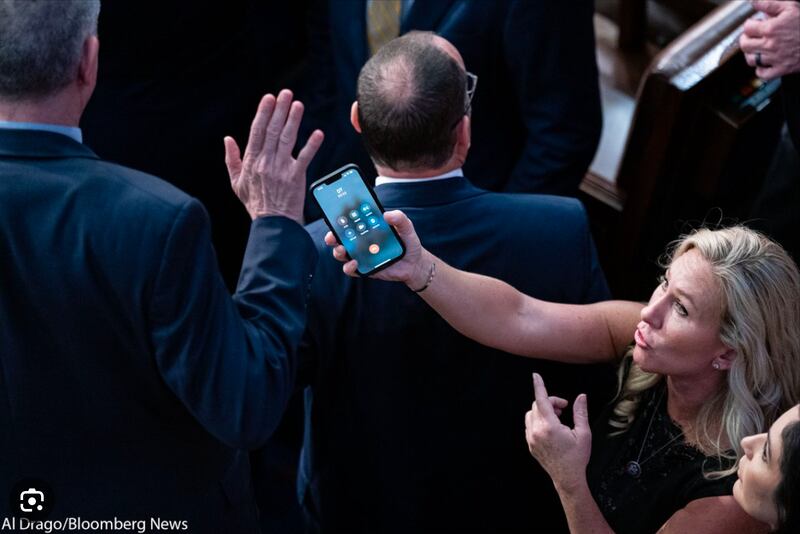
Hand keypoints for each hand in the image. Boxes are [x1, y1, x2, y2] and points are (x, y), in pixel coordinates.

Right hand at [224, 89, 323, 221]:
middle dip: (280, 110)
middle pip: (273, 130)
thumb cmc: (256, 204)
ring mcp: (281, 169)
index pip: (257, 131)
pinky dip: (311, 145)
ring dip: (294, 120)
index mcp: (251, 161)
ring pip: (287, 139)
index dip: (263, 113)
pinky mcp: (296, 177)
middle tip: (286, 93)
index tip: (269, 98)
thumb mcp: (236, 182)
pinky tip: (318, 133)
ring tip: (298, 105)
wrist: (272, 224)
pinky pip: (305, 158)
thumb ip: (231, 159)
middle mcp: (266, 162)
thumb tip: (228, 139)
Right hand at [324, 209, 429, 286]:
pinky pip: (351, 269)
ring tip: (343, 250)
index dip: (339, 217)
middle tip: (332, 236)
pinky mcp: (364, 268)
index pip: (349, 221)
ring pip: (341, 253)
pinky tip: (355, 263)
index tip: (334, 214)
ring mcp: (361, 255)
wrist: (415, 263)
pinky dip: (349, 267)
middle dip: (332, 236)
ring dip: (338, 251)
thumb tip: (387, 215)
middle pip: (340, 237)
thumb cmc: (407, 242)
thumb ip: (399, 218)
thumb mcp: (406, 227)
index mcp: (367, 227)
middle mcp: (361, 240)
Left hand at [525, 373, 591, 492]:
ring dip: (543, 411)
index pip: (541, 400)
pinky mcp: (530, 445)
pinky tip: (551, 428)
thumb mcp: (584, 433)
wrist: (567, 478)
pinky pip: (529, 425)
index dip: (539, 386)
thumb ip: (581, 413)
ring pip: (531, 414)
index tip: (535, 375)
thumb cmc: (577, 457)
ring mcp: (531, 439)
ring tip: (558, 418)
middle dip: (550, 402)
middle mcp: (537, 431)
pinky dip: (538, 421)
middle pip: (537, 405)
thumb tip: (581, 397)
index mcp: (550, 427)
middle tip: (564, 408)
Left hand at [739, 0, 799, 79]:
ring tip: (757, 48)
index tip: (755, 24)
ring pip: (750, 60)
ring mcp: (775, 58)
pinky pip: (762, 74)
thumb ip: (770, 4)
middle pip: (745, 45)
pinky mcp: (781, 69)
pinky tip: (764, 63)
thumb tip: (754, 2)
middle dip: (746, 39)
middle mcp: (770, 44)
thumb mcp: (791, 7)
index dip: (750, 24)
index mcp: (771, 28)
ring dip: (751, 54)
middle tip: (752, 36)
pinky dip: (760, 70)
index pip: (747, 28)